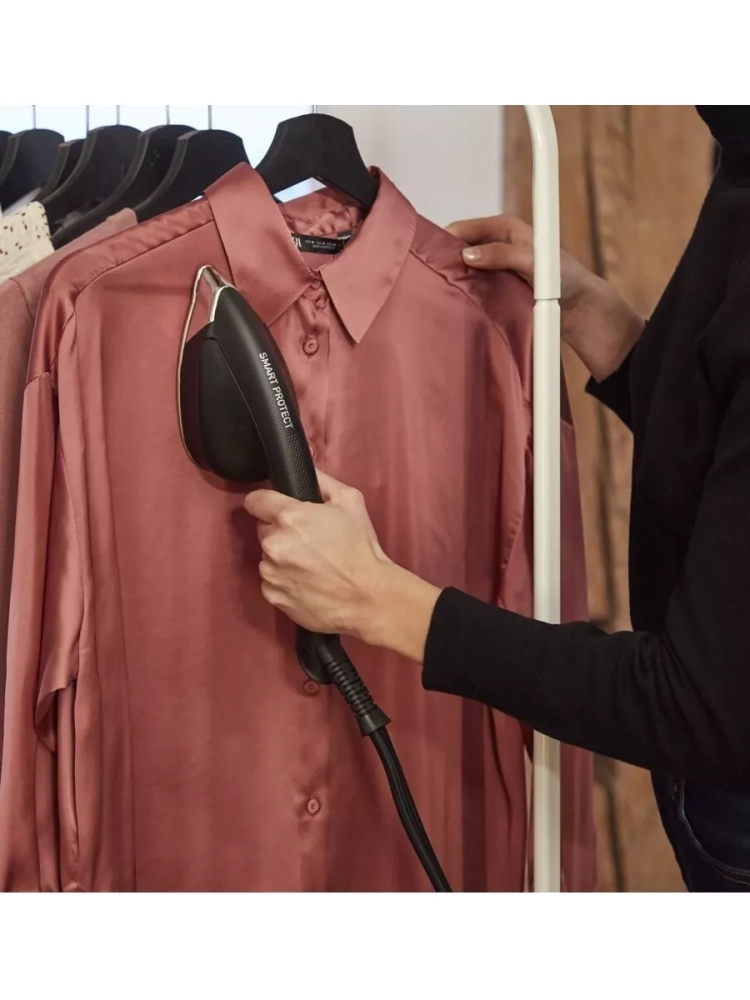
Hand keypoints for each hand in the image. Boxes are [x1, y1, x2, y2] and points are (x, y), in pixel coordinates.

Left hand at [243, 471, 440, 659]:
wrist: (367, 598)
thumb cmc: (361, 549)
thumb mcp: (350, 501)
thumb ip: (322, 481)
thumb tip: (305, 470)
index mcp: (289, 516)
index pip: (255, 500)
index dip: (266, 502)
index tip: (275, 508)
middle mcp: (274, 543)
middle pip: (263, 529)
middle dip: (280, 531)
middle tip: (307, 539)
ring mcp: (271, 572)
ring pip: (267, 556)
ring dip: (282, 557)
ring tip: (310, 564)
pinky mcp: (273, 595)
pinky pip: (271, 581)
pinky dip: (284, 580)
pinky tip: (307, 581)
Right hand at [447, 215, 643, 382]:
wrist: (580, 308)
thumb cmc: (565, 279)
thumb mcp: (533, 261)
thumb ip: (502, 254)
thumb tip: (467, 255)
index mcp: (505, 228)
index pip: (464, 228)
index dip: (445, 240)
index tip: (429, 257)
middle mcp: (498, 244)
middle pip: (460, 248)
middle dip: (446, 261)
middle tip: (431, 279)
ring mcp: (496, 266)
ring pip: (464, 269)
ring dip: (455, 279)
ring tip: (441, 293)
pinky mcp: (497, 286)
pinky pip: (473, 287)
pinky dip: (465, 293)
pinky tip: (457, 303)